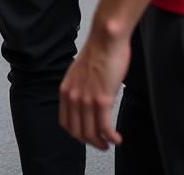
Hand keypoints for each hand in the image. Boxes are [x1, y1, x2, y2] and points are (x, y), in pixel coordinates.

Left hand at [59, 27, 130, 150]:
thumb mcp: (80, 73)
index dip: (77, 134)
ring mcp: (87, 99)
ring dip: (101, 143)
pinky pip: (105, 128)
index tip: (87, 137)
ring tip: (110, 143)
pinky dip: (112, 138)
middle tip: (102, 144)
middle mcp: (73, 96)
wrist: (106, 39)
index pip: (66, 122)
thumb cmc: (98, 52)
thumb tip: (89, 103)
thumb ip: (81, 89)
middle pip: (77, 131)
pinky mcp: (102, 99)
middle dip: (91, 142)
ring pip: (91, 133)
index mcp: (66, 89)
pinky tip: (117, 139)